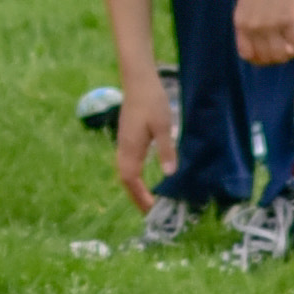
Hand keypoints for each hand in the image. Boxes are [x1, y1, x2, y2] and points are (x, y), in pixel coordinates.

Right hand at [112, 67, 174, 211]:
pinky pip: (128, 164)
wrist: (138, 82)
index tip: (152, 210)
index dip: (140, 196)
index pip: (131, 179)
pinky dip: (135, 177)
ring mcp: (124, 143)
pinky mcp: (127, 138)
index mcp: (131, 147)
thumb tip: (169, 174)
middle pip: (125, 179)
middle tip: (150, 212)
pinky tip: (144, 179)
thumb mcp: (163, 126)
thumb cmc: (152, 102)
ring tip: (148, 200)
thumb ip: (165, 150)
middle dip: (136, 196)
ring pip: (125, 172)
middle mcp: (124, 148)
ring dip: (135, 187)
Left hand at [233, 0, 293, 67]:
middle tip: (288, 51)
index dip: (259, 59)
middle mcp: (253, 27)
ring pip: (282, 54)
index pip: (246, 54)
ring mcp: (271, 25)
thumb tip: (262, 37)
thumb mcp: (248, 2)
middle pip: (266, 57)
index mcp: (240, 22)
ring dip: (291, 54)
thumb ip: (251, 20)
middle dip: (278, 58)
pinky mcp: (289, 20)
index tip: (269, 56)